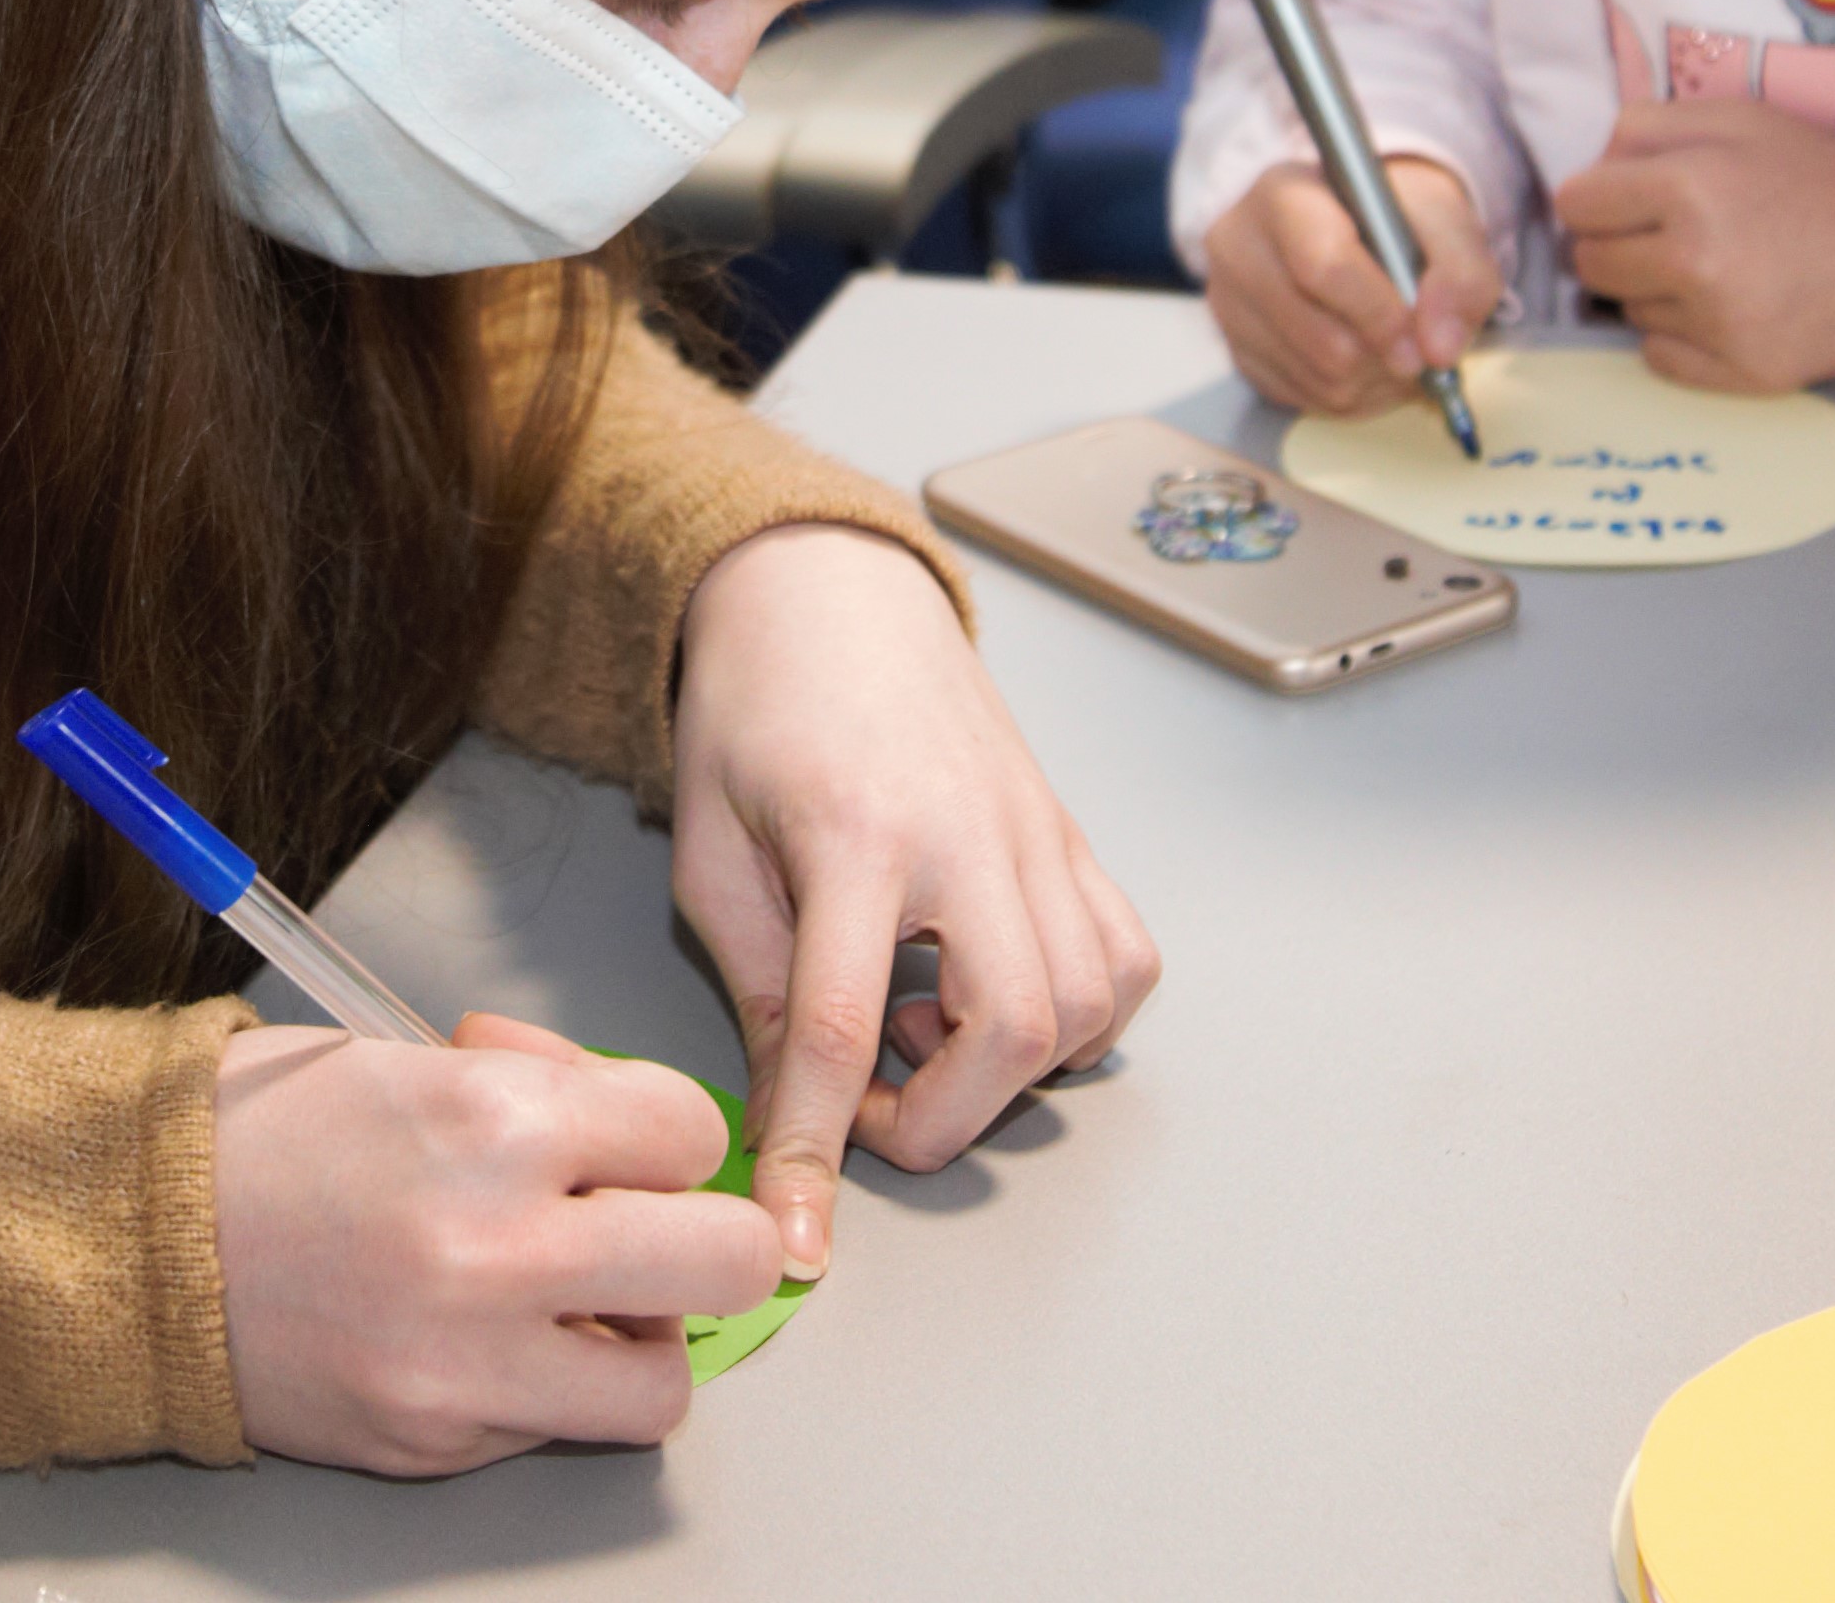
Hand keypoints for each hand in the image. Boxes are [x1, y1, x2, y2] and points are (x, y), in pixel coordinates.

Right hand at [210, 1011, 782, 1472]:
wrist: (131, 1234)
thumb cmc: (270, 1130)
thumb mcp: (421, 1063)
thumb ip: (545, 1095)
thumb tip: (640, 1137)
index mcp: (497, 1118)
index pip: (692, 1132)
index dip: (667, 1135)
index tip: (632, 1141)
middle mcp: (498, 1245)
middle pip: (725, 1262)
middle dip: (708, 1242)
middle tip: (660, 1232)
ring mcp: (467, 1361)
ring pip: (661, 1384)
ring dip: (638, 1342)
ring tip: (577, 1305)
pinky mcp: (433, 1440)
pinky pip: (553, 1428)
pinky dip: (542, 1388)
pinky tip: (484, 1337)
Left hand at [669, 524, 1155, 1284]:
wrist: (827, 595)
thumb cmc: (753, 711)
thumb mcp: (711, 851)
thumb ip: (760, 990)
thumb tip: (789, 1125)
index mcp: (853, 833)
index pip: (841, 1026)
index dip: (817, 1152)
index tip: (797, 1238)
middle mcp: (967, 833)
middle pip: (1012, 1027)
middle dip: (945, 1119)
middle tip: (870, 1109)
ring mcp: (1035, 831)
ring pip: (1088, 1004)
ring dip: (1011, 1069)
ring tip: (922, 1033)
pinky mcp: (1069, 835)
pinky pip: (1123, 958)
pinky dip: (1077, 1016)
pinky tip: (990, 1000)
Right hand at [1201, 154, 1503, 416]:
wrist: (1352, 219)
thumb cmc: (1394, 217)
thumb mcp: (1445, 221)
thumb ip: (1461, 273)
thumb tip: (1439, 347)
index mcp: (1285, 195)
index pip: (1324, 266)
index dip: (1381, 316)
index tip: (1423, 348)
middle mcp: (1240, 247)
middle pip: (1322, 338)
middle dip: (1386, 356)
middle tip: (1417, 348)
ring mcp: (1229, 302)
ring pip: (1317, 377)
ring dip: (1374, 381)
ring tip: (1395, 350)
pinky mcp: (1236, 348)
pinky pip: (1301, 399)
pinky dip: (1348, 394)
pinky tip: (1365, 362)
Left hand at [1552, 98, 1834, 387]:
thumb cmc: (1827, 182)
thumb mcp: (1743, 120)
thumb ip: (1651, 126)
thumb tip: (1592, 162)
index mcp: (1687, 186)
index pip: (1575, 204)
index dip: (1598, 198)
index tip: (1629, 200)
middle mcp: (1692, 260)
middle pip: (1589, 263)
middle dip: (1617, 245)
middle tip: (1672, 235)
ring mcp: (1715, 326)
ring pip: (1626, 311)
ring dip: (1654, 290)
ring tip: (1719, 269)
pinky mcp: (1739, 375)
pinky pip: (1657, 358)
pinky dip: (1680, 338)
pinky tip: (1728, 311)